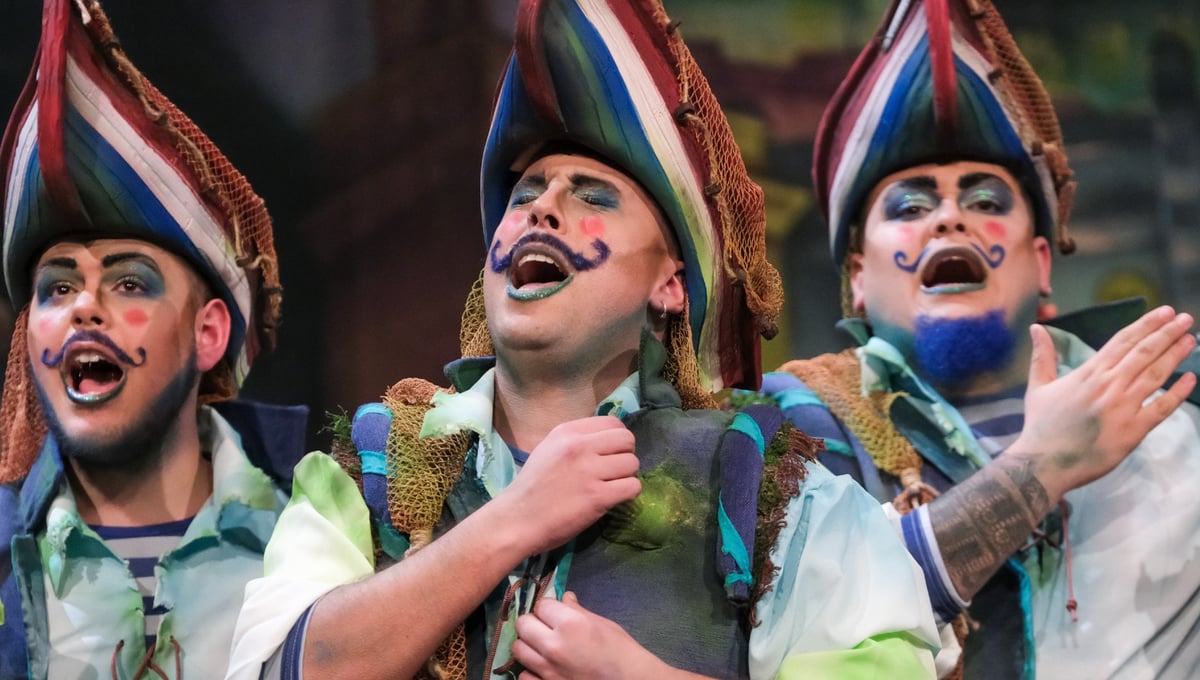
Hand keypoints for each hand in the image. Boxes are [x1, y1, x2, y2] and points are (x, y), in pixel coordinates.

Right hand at [501, 416, 640, 555]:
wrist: (517, 520)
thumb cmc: (532, 488)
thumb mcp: (548, 450)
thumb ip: (575, 441)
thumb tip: (605, 440)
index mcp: (567, 432)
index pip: (612, 422)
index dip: (616, 439)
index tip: (609, 453)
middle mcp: (580, 446)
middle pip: (627, 440)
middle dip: (625, 455)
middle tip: (613, 471)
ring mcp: (589, 471)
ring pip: (632, 464)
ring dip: (625, 476)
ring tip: (610, 486)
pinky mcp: (598, 496)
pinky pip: (632, 487)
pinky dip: (627, 494)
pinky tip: (613, 499)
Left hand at [511, 592, 674, 679]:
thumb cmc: (620, 650)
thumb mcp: (602, 623)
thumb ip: (578, 610)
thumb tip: (565, 598)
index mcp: (570, 624)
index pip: (542, 605)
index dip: (549, 607)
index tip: (555, 612)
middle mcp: (553, 645)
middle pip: (523, 624)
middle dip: (533, 622)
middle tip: (544, 627)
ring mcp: (547, 669)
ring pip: (518, 648)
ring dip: (528, 645)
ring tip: (541, 647)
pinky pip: (523, 676)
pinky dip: (530, 671)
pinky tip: (542, 668)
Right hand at [1014, 306, 1196, 498]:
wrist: (1044, 463)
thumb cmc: (1040, 426)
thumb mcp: (1037, 387)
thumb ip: (1042, 356)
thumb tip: (1036, 328)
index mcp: (1089, 373)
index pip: (1123, 341)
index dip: (1146, 325)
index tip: (1165, 313)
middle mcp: (1109, 384)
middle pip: (1144, 352)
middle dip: (1167, 333)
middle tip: (1185, 319)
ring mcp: (1124, 407)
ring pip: (1156, 374)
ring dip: (1175, 355)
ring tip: (1191, 339)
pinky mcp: (1134, 430)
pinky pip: (1162, 407)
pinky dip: (1178, 392)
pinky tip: (1191, 379)